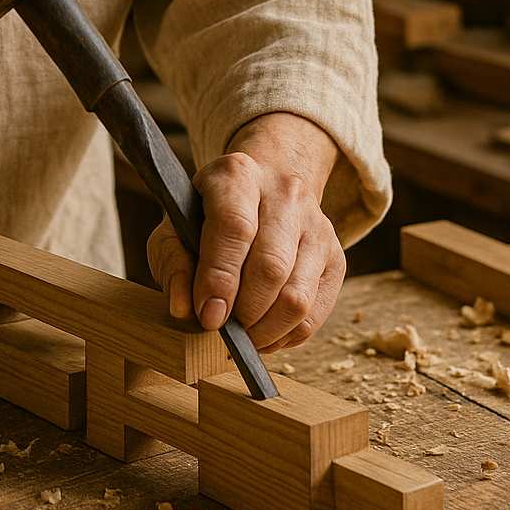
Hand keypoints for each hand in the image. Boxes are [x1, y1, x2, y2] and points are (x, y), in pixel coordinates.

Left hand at [147, 112, 344, 349]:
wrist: (266, 186)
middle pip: (271, 266)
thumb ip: (173, 261)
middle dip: (243, 312)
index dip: (220, 277)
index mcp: (238, 175)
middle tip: (222, 329)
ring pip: (297, 296)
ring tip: (242, 334)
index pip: (234, 226)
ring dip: (265, 330)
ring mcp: (318, 225)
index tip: (208, 316)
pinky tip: (264, 331)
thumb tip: (184, 308)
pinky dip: (287, 335)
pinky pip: (315, 312)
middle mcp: (286, 193)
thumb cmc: (212, 212)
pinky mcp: (336, 256)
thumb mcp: (177, 223)